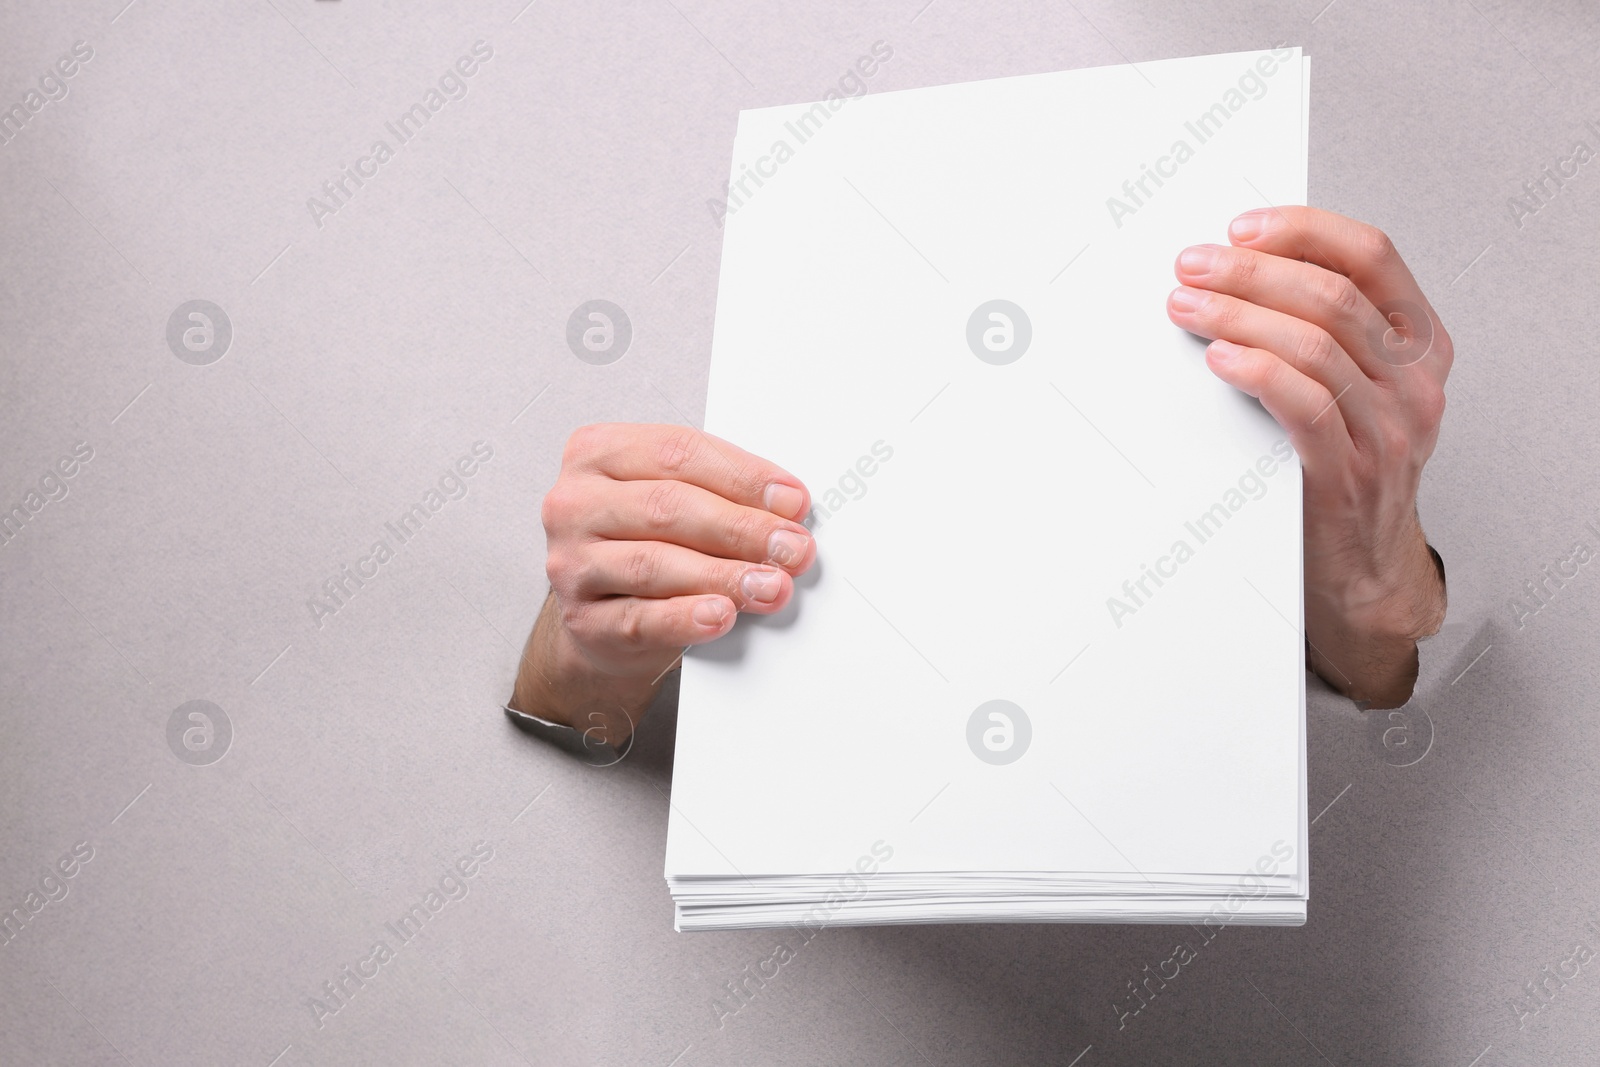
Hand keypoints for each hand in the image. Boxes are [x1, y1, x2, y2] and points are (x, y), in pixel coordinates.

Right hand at [510, 423, 814, 743]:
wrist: (605, 618)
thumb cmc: (648, 542)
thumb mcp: (675, 500)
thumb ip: (721, 492)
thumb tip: (787, 507)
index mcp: (597, 453)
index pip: (677, 453)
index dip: (742, 476)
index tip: (792, 501)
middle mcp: (576, 504)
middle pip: (667, 507)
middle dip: (741, 528)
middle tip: (792, 548)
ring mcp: (571, 562)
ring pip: (653, 563)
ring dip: (723, 575)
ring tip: (771, 585)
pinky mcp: (582, 620)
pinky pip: (639, 619)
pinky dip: (686, 618)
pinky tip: (721, 615)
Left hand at [1167, 207, 1448, 707]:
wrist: (1364, 571)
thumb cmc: (1347, 468)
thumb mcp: (1359, 389)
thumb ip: (1326, 330)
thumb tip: (1245, 267)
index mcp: (1422, 344)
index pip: (1372, 256)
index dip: (1303, 230)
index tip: (1241, 227)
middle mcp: (1415, 381)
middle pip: (1332, 294)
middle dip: (1251, 271)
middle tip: (1192, 265)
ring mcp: (1388, 429)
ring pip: (1313, 342)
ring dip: (1237, 314)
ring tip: (1187, 307)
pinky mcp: (1349, 473)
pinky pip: (1305, 404)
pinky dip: (1257, 370)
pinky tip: (1220, 357)